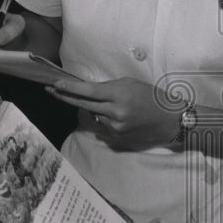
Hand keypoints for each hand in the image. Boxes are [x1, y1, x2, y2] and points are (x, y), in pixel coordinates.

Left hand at [45, 77, 180, 149]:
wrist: (171, 120)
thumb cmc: (153, 97)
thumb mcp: (131, 84)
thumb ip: (109, 88)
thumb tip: (88, 92)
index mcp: (120, 95)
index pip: (89, 91)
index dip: (69, 88)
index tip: (54, 84)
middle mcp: (115, 113)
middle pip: (83, 105)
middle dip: (65, 97)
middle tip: (51, 90)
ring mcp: (115, 128)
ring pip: (93, 116)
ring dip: (95, 110)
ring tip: (114, 106)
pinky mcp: (117, 139)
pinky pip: (102, 127)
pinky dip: (104, 120)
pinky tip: (119, 117)